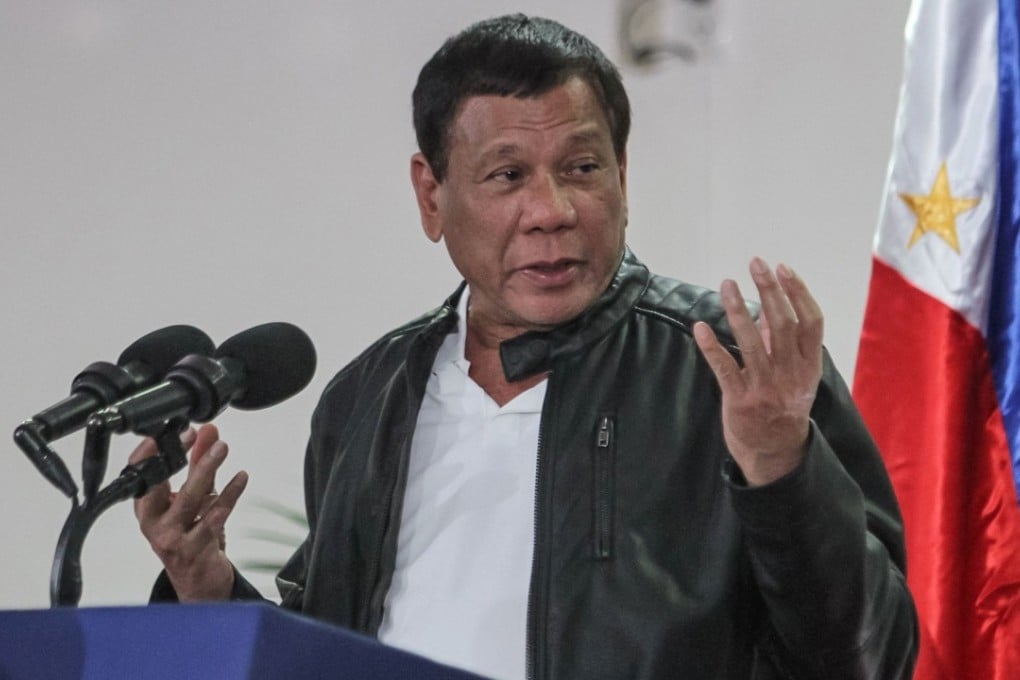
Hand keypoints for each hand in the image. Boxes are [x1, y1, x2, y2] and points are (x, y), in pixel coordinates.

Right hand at [130, 423, 248, 600]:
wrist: (198, 579)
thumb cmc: (189, 534)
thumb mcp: (192, 496)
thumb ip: (198, 462)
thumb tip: (208, 431)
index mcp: (146, 506)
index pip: (141, 472)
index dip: (153, 450)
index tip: (175, 430)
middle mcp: (153, 522)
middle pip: (162, 484)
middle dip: (181, 457)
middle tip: (200, 436)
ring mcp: (171, 538)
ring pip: (190, 499)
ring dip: (206, 470)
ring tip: (222, 449)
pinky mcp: (193, 550)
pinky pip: (213, 519)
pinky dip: (227, 496)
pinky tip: (239, 479)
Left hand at [693, 258, 822, 485]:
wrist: (775, 453)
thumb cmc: (783, 405)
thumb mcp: (794, 373)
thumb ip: (780, 340)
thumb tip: (769, 305)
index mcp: (808, 365)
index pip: (810, 321)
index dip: (797, 292)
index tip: (782, 268)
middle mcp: (791, 374)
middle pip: (782, 325)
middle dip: (770, 290)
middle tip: (755, 263)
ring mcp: (766, 388)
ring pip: (752, 343)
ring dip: (737, 310)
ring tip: (726, 283)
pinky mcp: (740, 401)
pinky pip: (725, 369)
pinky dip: (712, 347)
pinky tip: (700, 327)